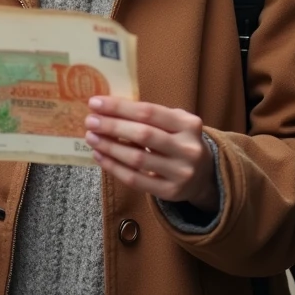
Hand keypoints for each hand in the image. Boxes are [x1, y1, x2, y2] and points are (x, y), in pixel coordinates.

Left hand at [85, 97, 218, 213]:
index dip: (119, 107)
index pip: (148, 112)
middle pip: (143, 134)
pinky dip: (114, 167)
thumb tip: (106, 109)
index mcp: (189, 124)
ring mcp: (180, 172)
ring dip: (109, 147)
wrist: (204, 175)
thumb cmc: (179, 141)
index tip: (95, 102)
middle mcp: (188, 148)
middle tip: (90, 121)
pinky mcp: (170, 192)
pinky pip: (135, 180)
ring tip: (91, 137)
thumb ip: (148, 116)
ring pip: (137, 159)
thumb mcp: (175, 123)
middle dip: (112, 126)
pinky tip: (100, 156)